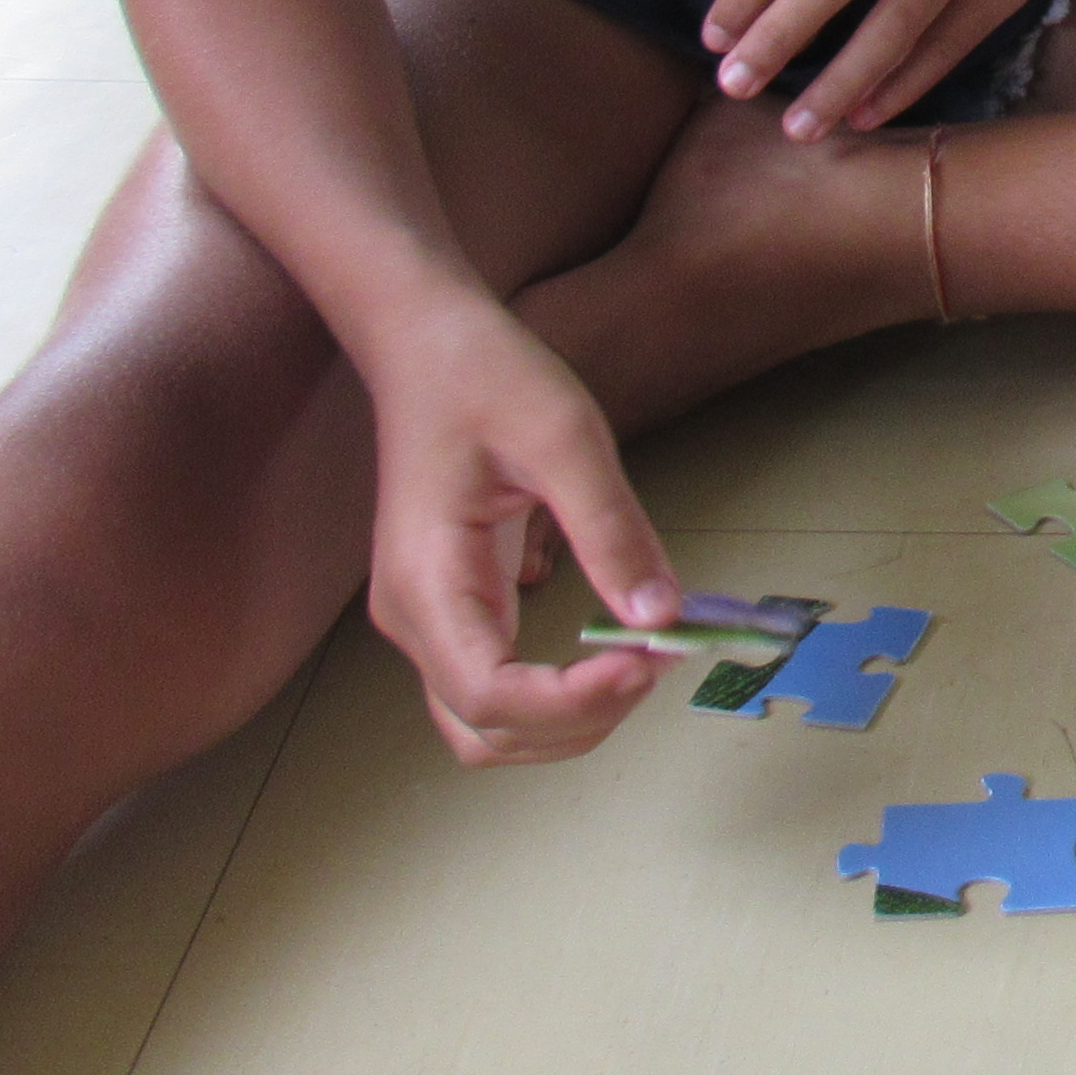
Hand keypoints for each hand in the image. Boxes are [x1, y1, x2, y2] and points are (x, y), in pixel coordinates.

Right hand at [363, 295, 683, 766]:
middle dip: (577, 720)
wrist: (428, 343)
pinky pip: (494, 685)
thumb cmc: (487, 376)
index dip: (573, 702)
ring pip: (485, 724)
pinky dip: (553, 694)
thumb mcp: (566, 437)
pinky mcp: (449, 607)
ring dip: (565, 720)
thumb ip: (612, 530)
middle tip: (656, 662)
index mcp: (428, 581)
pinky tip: (612, 651)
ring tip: (640, 661)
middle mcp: (412, 618)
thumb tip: (663, 615)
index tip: (649, 662)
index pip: (489, 696)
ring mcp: (425, 618)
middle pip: (484, 731)